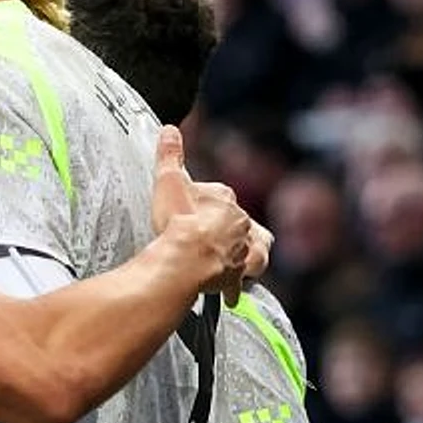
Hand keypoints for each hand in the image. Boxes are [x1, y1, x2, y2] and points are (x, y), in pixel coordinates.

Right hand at [147, 127, 266, 304]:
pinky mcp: (236, 274)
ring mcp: (240, 250)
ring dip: (247, 252)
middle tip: (206, 236)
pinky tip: (231, 294)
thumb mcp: (168, 181)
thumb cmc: (177, 222)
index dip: (205, 200)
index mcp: (224, 200)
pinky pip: (241, 280)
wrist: (187, 259)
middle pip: (238, 221)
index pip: (219, 195)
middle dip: (227, 227)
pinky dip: (236, 286)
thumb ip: (169, 155)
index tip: (191, 206)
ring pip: (253, 248)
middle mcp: (239, 223)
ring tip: (237, 258)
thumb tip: (169, 128)